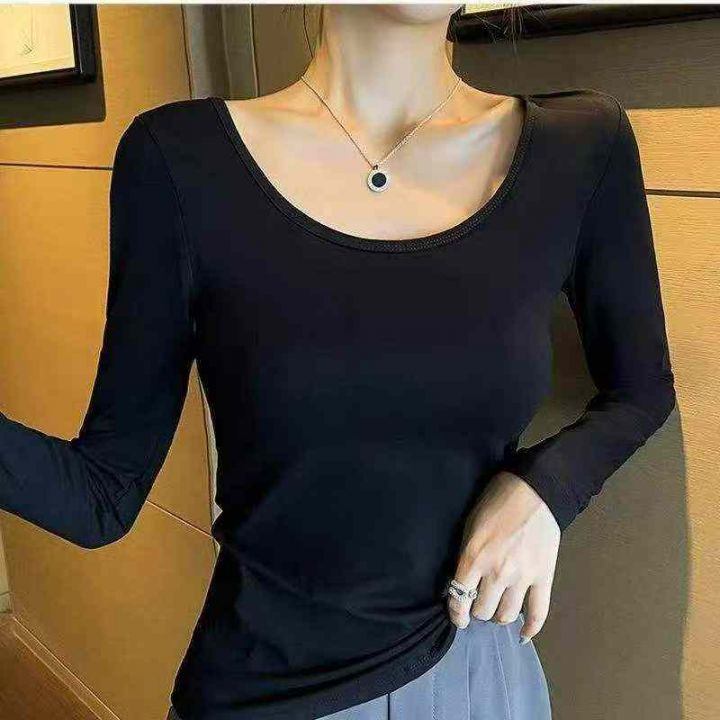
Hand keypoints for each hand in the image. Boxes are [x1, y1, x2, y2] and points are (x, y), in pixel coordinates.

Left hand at [446, 470, 559, 642]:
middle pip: (483, 611)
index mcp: (474, 557)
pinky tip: (522, 634)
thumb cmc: (496, 502)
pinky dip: (530, 628)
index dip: (457, 613)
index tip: (458, 617)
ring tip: (497, 608)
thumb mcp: (470, 526)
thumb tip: (461, 581)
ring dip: (499, 616)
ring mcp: (522, 577)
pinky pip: (538, 613)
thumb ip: (466, 556)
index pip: (459, 598)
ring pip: (506, 615)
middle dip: (478, 609)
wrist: (534, 491)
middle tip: (479, 602)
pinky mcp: (544, 577)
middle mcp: (497, 572)